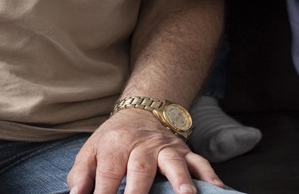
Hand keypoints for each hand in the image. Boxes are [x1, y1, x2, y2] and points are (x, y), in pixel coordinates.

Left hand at [67, 108, 223, 193]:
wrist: (141, 112)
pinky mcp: (184, 151)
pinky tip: (217, 188)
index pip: (109, 174)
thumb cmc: (114, 140)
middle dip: (140, 192)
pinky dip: (209, 175)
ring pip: (174, 163)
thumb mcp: (91, 151)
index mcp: (115, 145)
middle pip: (141, 169)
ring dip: (180, 180)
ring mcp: (166, 148)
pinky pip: (199, 162)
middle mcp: (142, 145)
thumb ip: (81, 175)